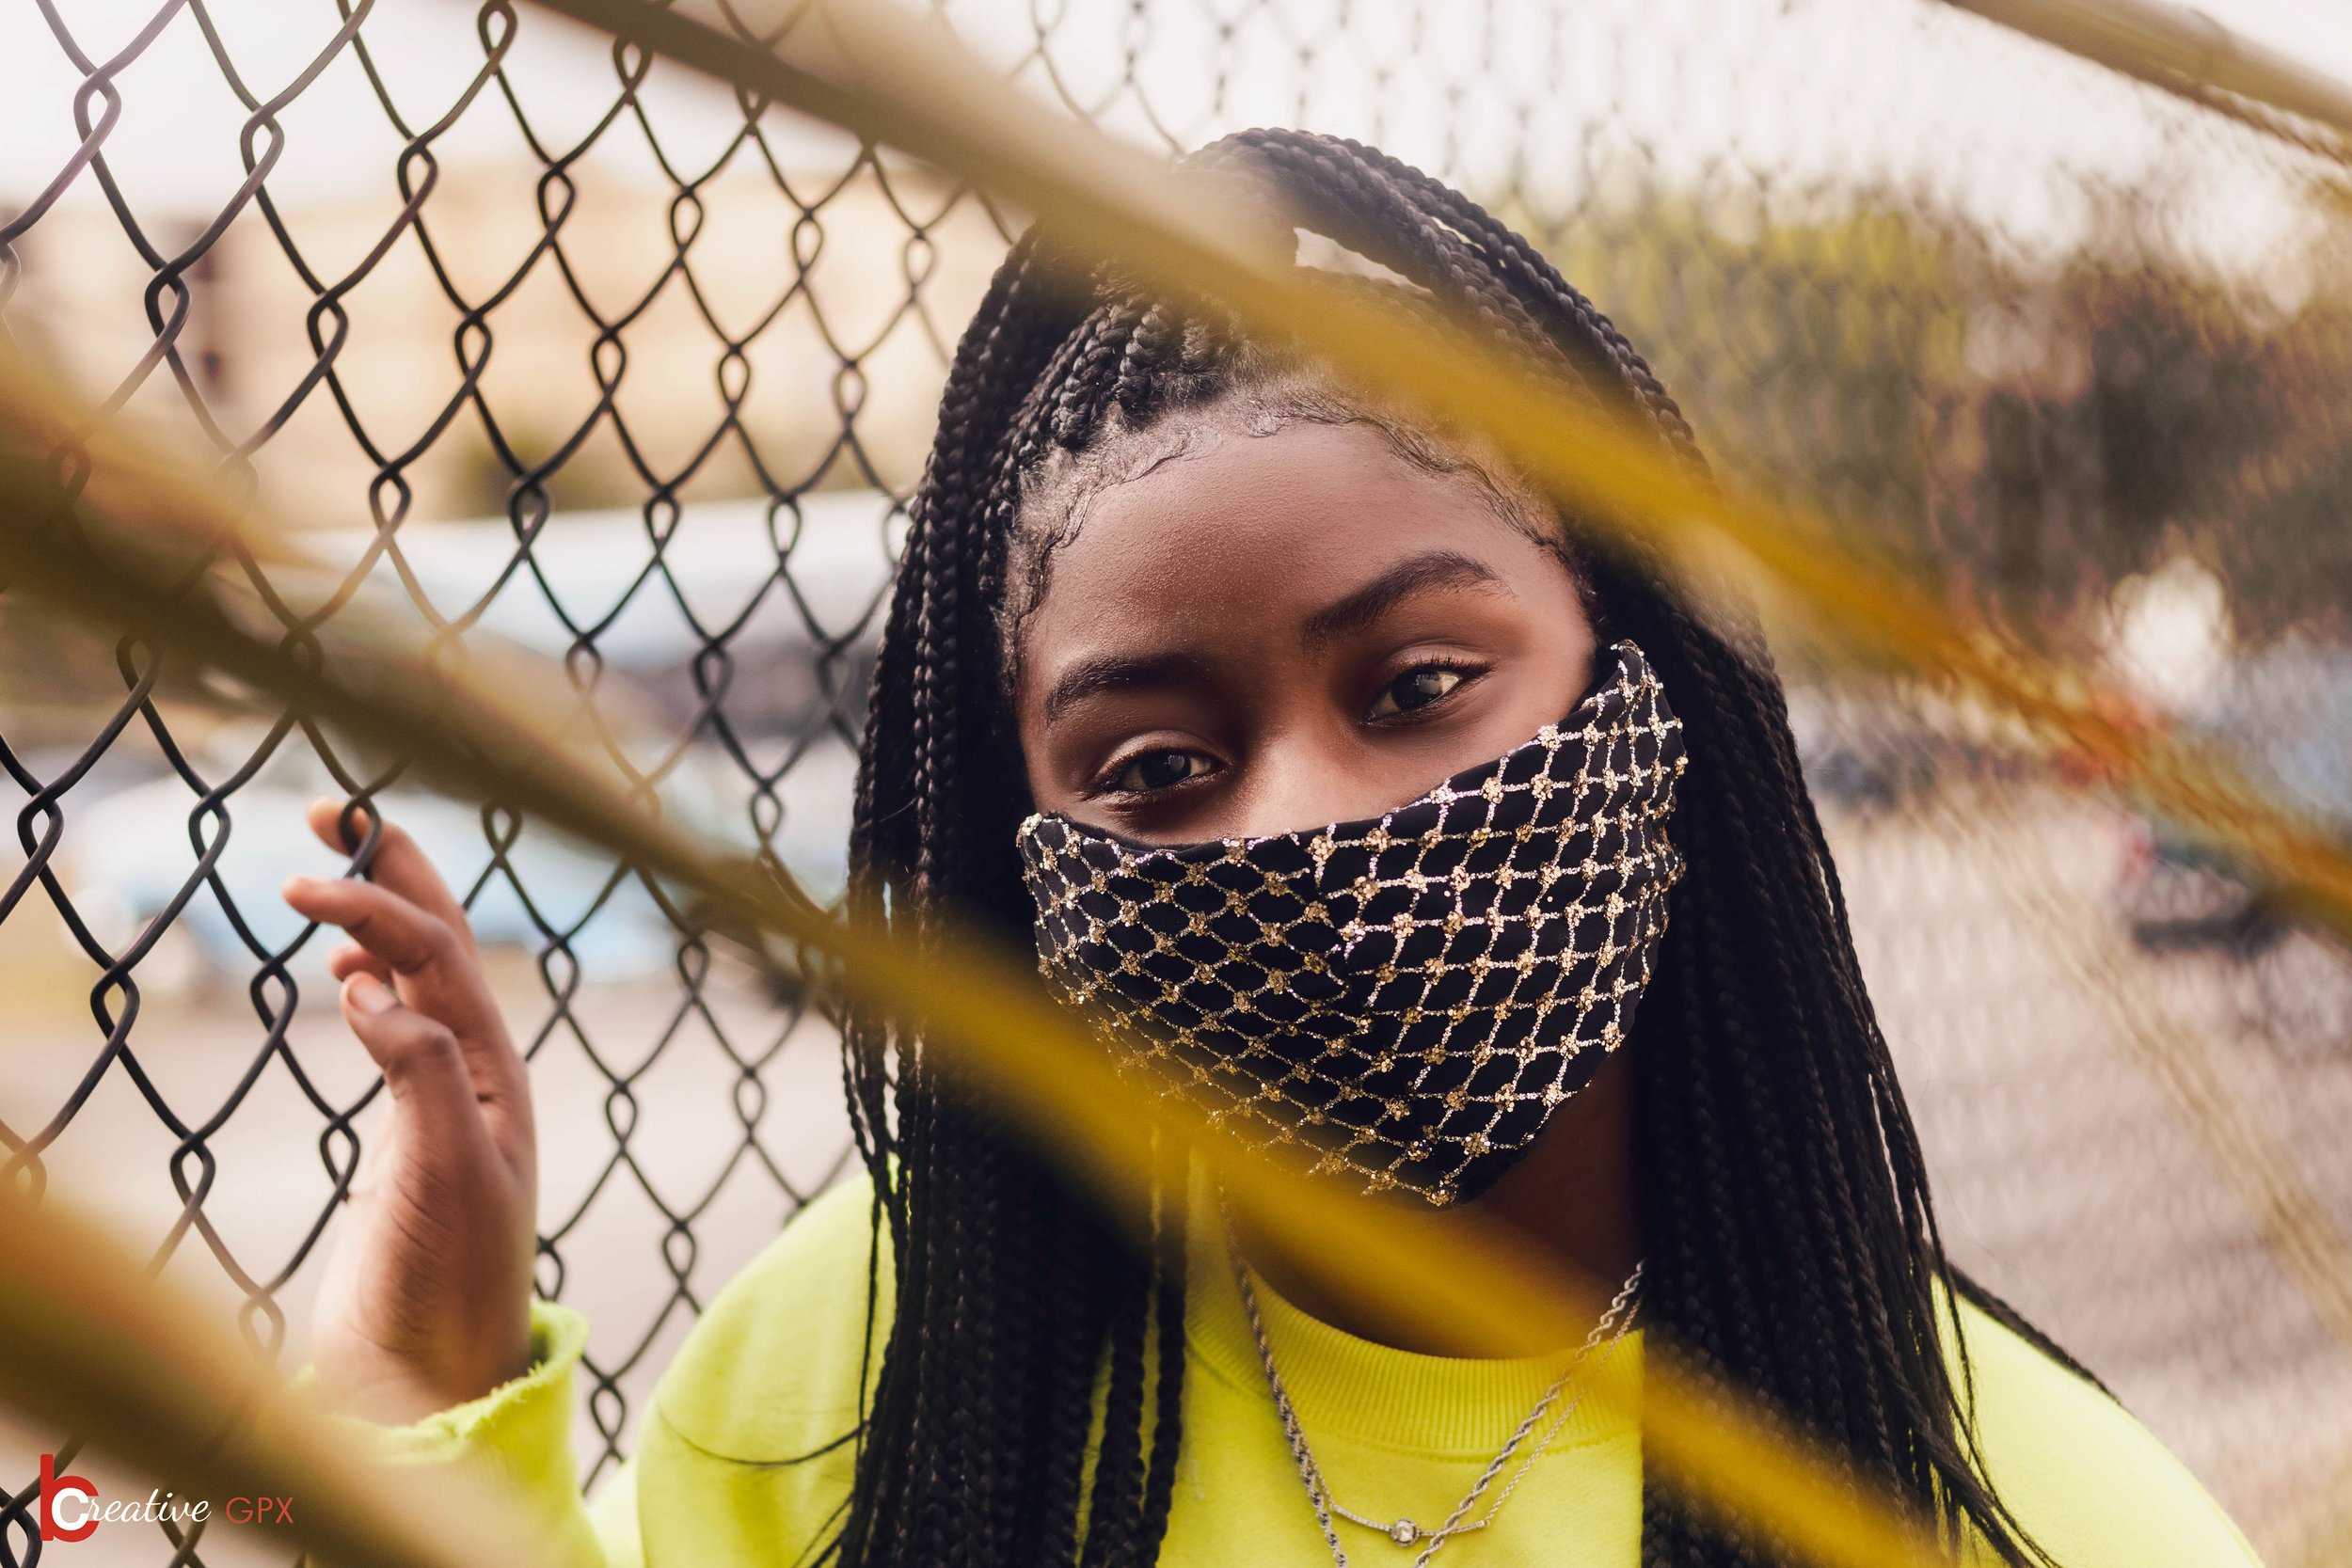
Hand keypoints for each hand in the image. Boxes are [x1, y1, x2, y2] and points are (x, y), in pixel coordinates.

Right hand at [282, 798, 537, 1424]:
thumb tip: (373, 984)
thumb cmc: (450, 1284)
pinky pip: (397, 1030)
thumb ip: (418, 1075)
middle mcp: (476, 1075)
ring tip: (334, 868)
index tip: (304, 881)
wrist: (432, 1377)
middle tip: (335, 806)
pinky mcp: (407, 1136)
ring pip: (416, 980)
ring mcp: (442, 1102)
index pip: (439, 955)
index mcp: (495, 1071)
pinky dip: (371, 985)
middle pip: (441, 946)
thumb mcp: (447, 1175)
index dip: (378, 904)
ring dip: (379, 918)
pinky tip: (348, 972)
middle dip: (395, 872)